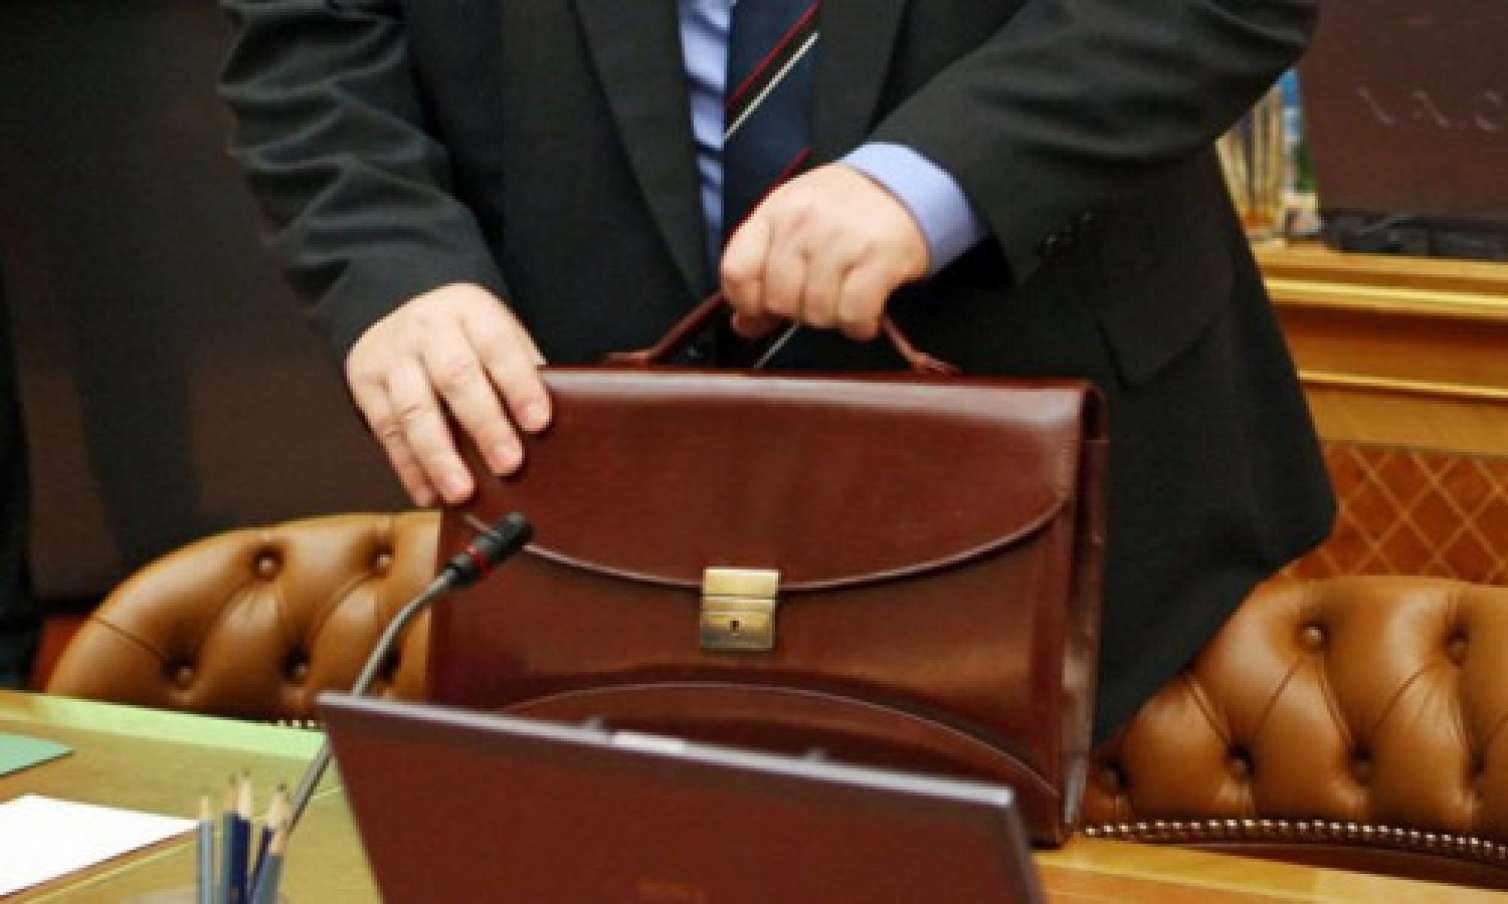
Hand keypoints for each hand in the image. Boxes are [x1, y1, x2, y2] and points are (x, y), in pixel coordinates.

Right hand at [345, 283, 549, 506]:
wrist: (403, 315)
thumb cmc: (466, 338)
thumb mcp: (497, 334)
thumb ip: (523, 370)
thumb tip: (562, 423)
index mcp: (470, 310)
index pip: (499, 346)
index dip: (519, 385)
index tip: (539, 422)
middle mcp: (427, 327)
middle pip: (456, 378)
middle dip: (484, 425)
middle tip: (508, 464)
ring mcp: (391, 354)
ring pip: (414, 410)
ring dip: (439, 457)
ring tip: (462, 492)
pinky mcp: (365, 382)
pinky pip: (386, 431)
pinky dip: (409, 468)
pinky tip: (429, 493)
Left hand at [720, 164, 928, 341]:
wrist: (908, 182)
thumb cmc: (847, 208)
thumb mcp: (794, 221)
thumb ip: (763, 267)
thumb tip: (745, 323)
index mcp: (774, 212)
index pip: (737, 272)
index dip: (746, 303)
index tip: (762, 311)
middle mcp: (803, 223)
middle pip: (778, 301)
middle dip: (797, 313)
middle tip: (817, 300)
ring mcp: (841, 239)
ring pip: (816, 313)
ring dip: (832, 319)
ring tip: (845, 300)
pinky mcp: (879, 258)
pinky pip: (853, 314)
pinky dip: (859, 325)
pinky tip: (865, 315)